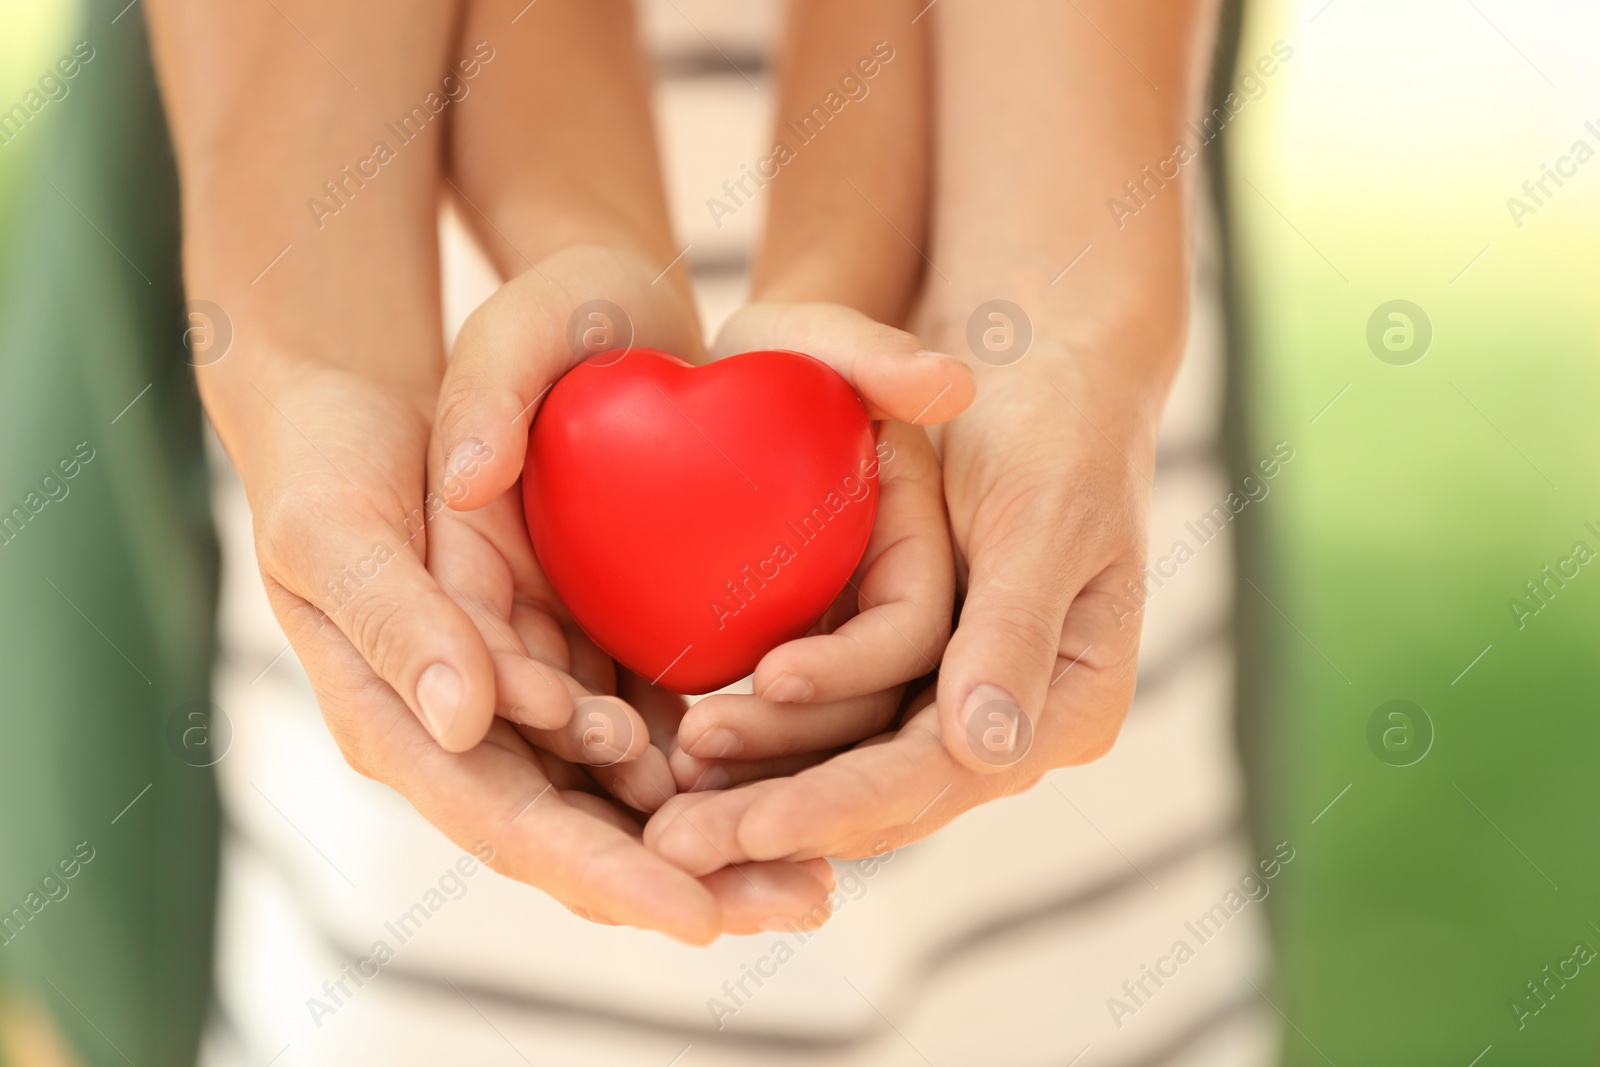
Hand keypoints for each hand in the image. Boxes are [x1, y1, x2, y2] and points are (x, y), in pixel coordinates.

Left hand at [644, 338, 1159, 868]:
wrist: (1040, 363)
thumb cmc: (1057, 422)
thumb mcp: (1047, 513)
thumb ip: (1016, 628)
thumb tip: (984, 752)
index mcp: (1072, 700)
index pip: (942, 774)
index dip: (842, 803)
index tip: (747, 827)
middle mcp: (1015, 719)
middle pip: (886, 794)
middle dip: (779, 820)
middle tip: (672, 846)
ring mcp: (955, 696)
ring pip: (847, 768)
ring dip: (759, 788)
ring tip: (664, 808)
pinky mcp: (905, 665)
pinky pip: (830, 721)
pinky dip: (765, 741)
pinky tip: (685, 754)